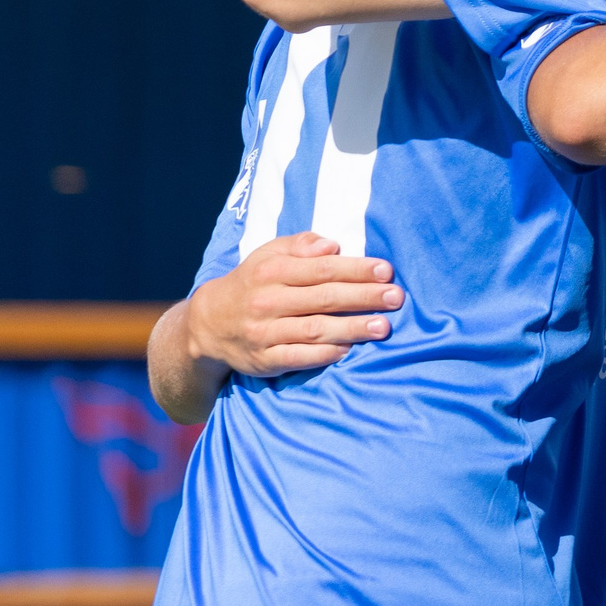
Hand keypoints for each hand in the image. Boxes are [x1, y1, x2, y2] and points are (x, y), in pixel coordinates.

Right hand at [185, 233, 403, 375]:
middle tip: (396, 298)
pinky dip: (325, 354)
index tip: (386, 271)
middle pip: (324, 298)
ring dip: (352, 328)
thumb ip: (301, 245)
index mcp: (271, 271)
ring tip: (383, 327)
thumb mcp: (269, 254)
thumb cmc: (254, 283)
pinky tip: (349, 350)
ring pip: (315, 330)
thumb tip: (332, 245)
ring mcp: (264, 333)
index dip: (356, 270)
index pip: (321, 269)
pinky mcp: (264, 360)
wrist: (209, 324)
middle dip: (363, 297)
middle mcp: (267, 302)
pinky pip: (298, 357)